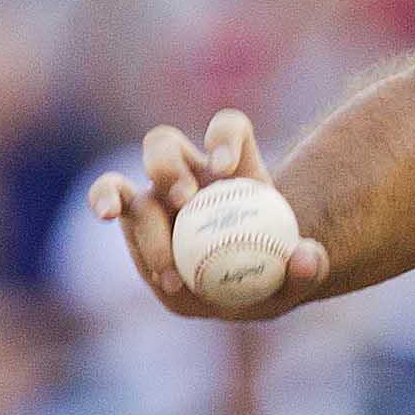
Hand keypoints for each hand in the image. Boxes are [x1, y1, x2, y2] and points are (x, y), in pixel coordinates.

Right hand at [90, 108, 332, 320]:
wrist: (243, 285)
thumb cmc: (273, 269)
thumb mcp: (299, 274)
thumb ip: (310, 266)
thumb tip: (306, 256)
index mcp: (235, 167)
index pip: (229, 129)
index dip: (223, 138)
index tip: (226, 168)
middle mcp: (189, 170)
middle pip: (165, 144)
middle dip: (169, 170)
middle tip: (185, 202)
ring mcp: (156, 190)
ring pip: (129, 180)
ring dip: (142, 206)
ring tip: (162, 257)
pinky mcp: (133, 213)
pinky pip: (112, 197)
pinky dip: (104, 200)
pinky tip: (105, 214)